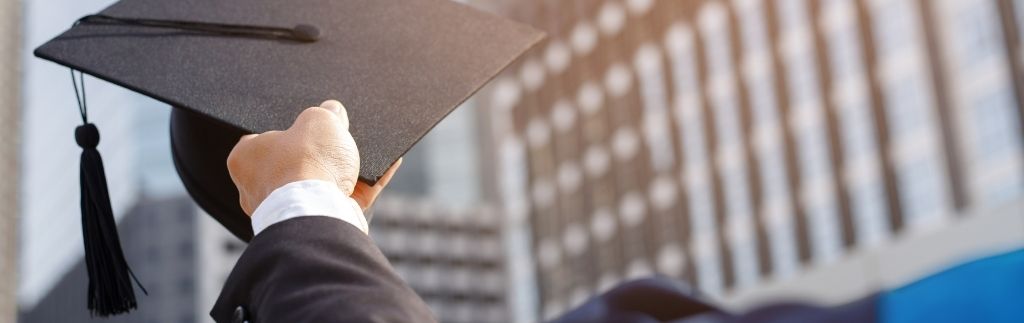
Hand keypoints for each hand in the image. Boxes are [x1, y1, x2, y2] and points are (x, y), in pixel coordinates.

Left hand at [227, 100, 400, 215]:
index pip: (263, 139)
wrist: (319, 212)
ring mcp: (290, 209)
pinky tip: (386, 166)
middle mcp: (260, 189)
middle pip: (297, 162)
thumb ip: (326, 112)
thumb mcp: (318, 120)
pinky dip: (366, 184)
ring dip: (344, 169)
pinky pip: (347, 198)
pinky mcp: (320, 222)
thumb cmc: (305, 164)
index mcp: (245, 160)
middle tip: (339, 135)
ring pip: (322, 182)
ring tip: (366, 151)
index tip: (310, 123)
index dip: (290, 128)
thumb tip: (334, 112)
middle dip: (321, 151)